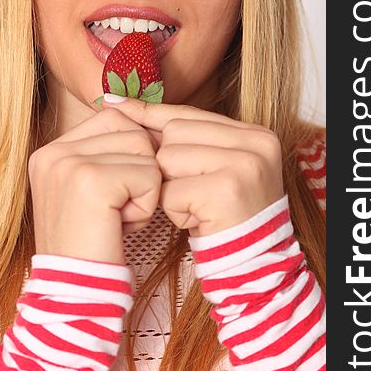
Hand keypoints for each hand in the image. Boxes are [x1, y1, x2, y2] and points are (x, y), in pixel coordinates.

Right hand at [28, 107, 162, 263]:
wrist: (75, 292)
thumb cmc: (94, 242)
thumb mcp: (92, 188)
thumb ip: (109, 150)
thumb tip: (141, 114)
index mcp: (51, 150)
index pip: (115, 119)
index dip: (132, 155)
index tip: (114, 193)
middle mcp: (53, 150)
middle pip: (133, 131)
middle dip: (140, 172)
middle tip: (115, 209)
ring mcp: (67, 162)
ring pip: (145, 151)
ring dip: (145, 190)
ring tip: (116, 217)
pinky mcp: (89, 179)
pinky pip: (149, 175)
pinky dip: (145, 206)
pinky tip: (120, 226)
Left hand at [102, 98, 283, 237]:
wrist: (254, 267)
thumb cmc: (225, 216)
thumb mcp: (212, 168)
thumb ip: (183, 137)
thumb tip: (122, 105)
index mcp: (255, 133)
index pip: (189, 114)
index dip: (152, 115)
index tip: (114, 103)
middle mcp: (256, 143)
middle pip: (174, 133)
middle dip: (168, 165)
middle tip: (193, 192)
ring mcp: (244, 165)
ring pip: (168, 159)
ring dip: (171, 189)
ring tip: (198, 207)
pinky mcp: (226, 191)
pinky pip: (171, 191)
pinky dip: (175, 211)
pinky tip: (198, 222)